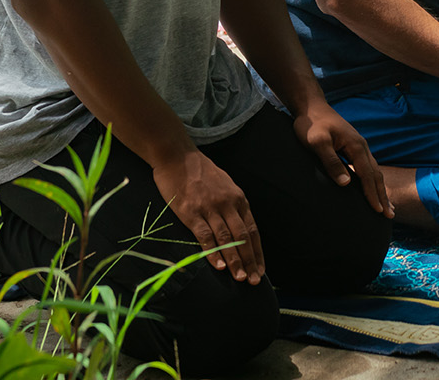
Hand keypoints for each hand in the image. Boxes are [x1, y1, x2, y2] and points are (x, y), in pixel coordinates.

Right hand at [153, 149, 263, 283]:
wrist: (177, 156)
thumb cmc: (200, 171)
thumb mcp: (225, 184)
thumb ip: (233, 205)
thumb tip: (240, 227)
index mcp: (238, 198)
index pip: (252, 230)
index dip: (257, 252)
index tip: (261, 270)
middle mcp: (228, 204)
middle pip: (243, 237)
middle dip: (250, 261)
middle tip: (254, 281)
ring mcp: (210, 207)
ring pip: (226, 238)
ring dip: (235, 260)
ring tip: (240, 279)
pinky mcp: (191, 211)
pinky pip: (205, 235)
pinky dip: (213, 252)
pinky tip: (219, 266)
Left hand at [293, 102, 392, 217]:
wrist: (311, 107)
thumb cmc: (312, 124)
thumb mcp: (317, 142)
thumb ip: (331, 161)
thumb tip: (346, 182)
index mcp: (356, 146)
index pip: (367, 175)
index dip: (372, 194)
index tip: (378, 211)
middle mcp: (362, 146)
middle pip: (375, 174)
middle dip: (383, 195)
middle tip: (389, 215)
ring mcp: (359, 146)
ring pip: (374, 171)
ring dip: (380, 189)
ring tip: (386, 206)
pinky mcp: (353, 147)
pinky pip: (368, 167)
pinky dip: (373, 180)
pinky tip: (373, 187)